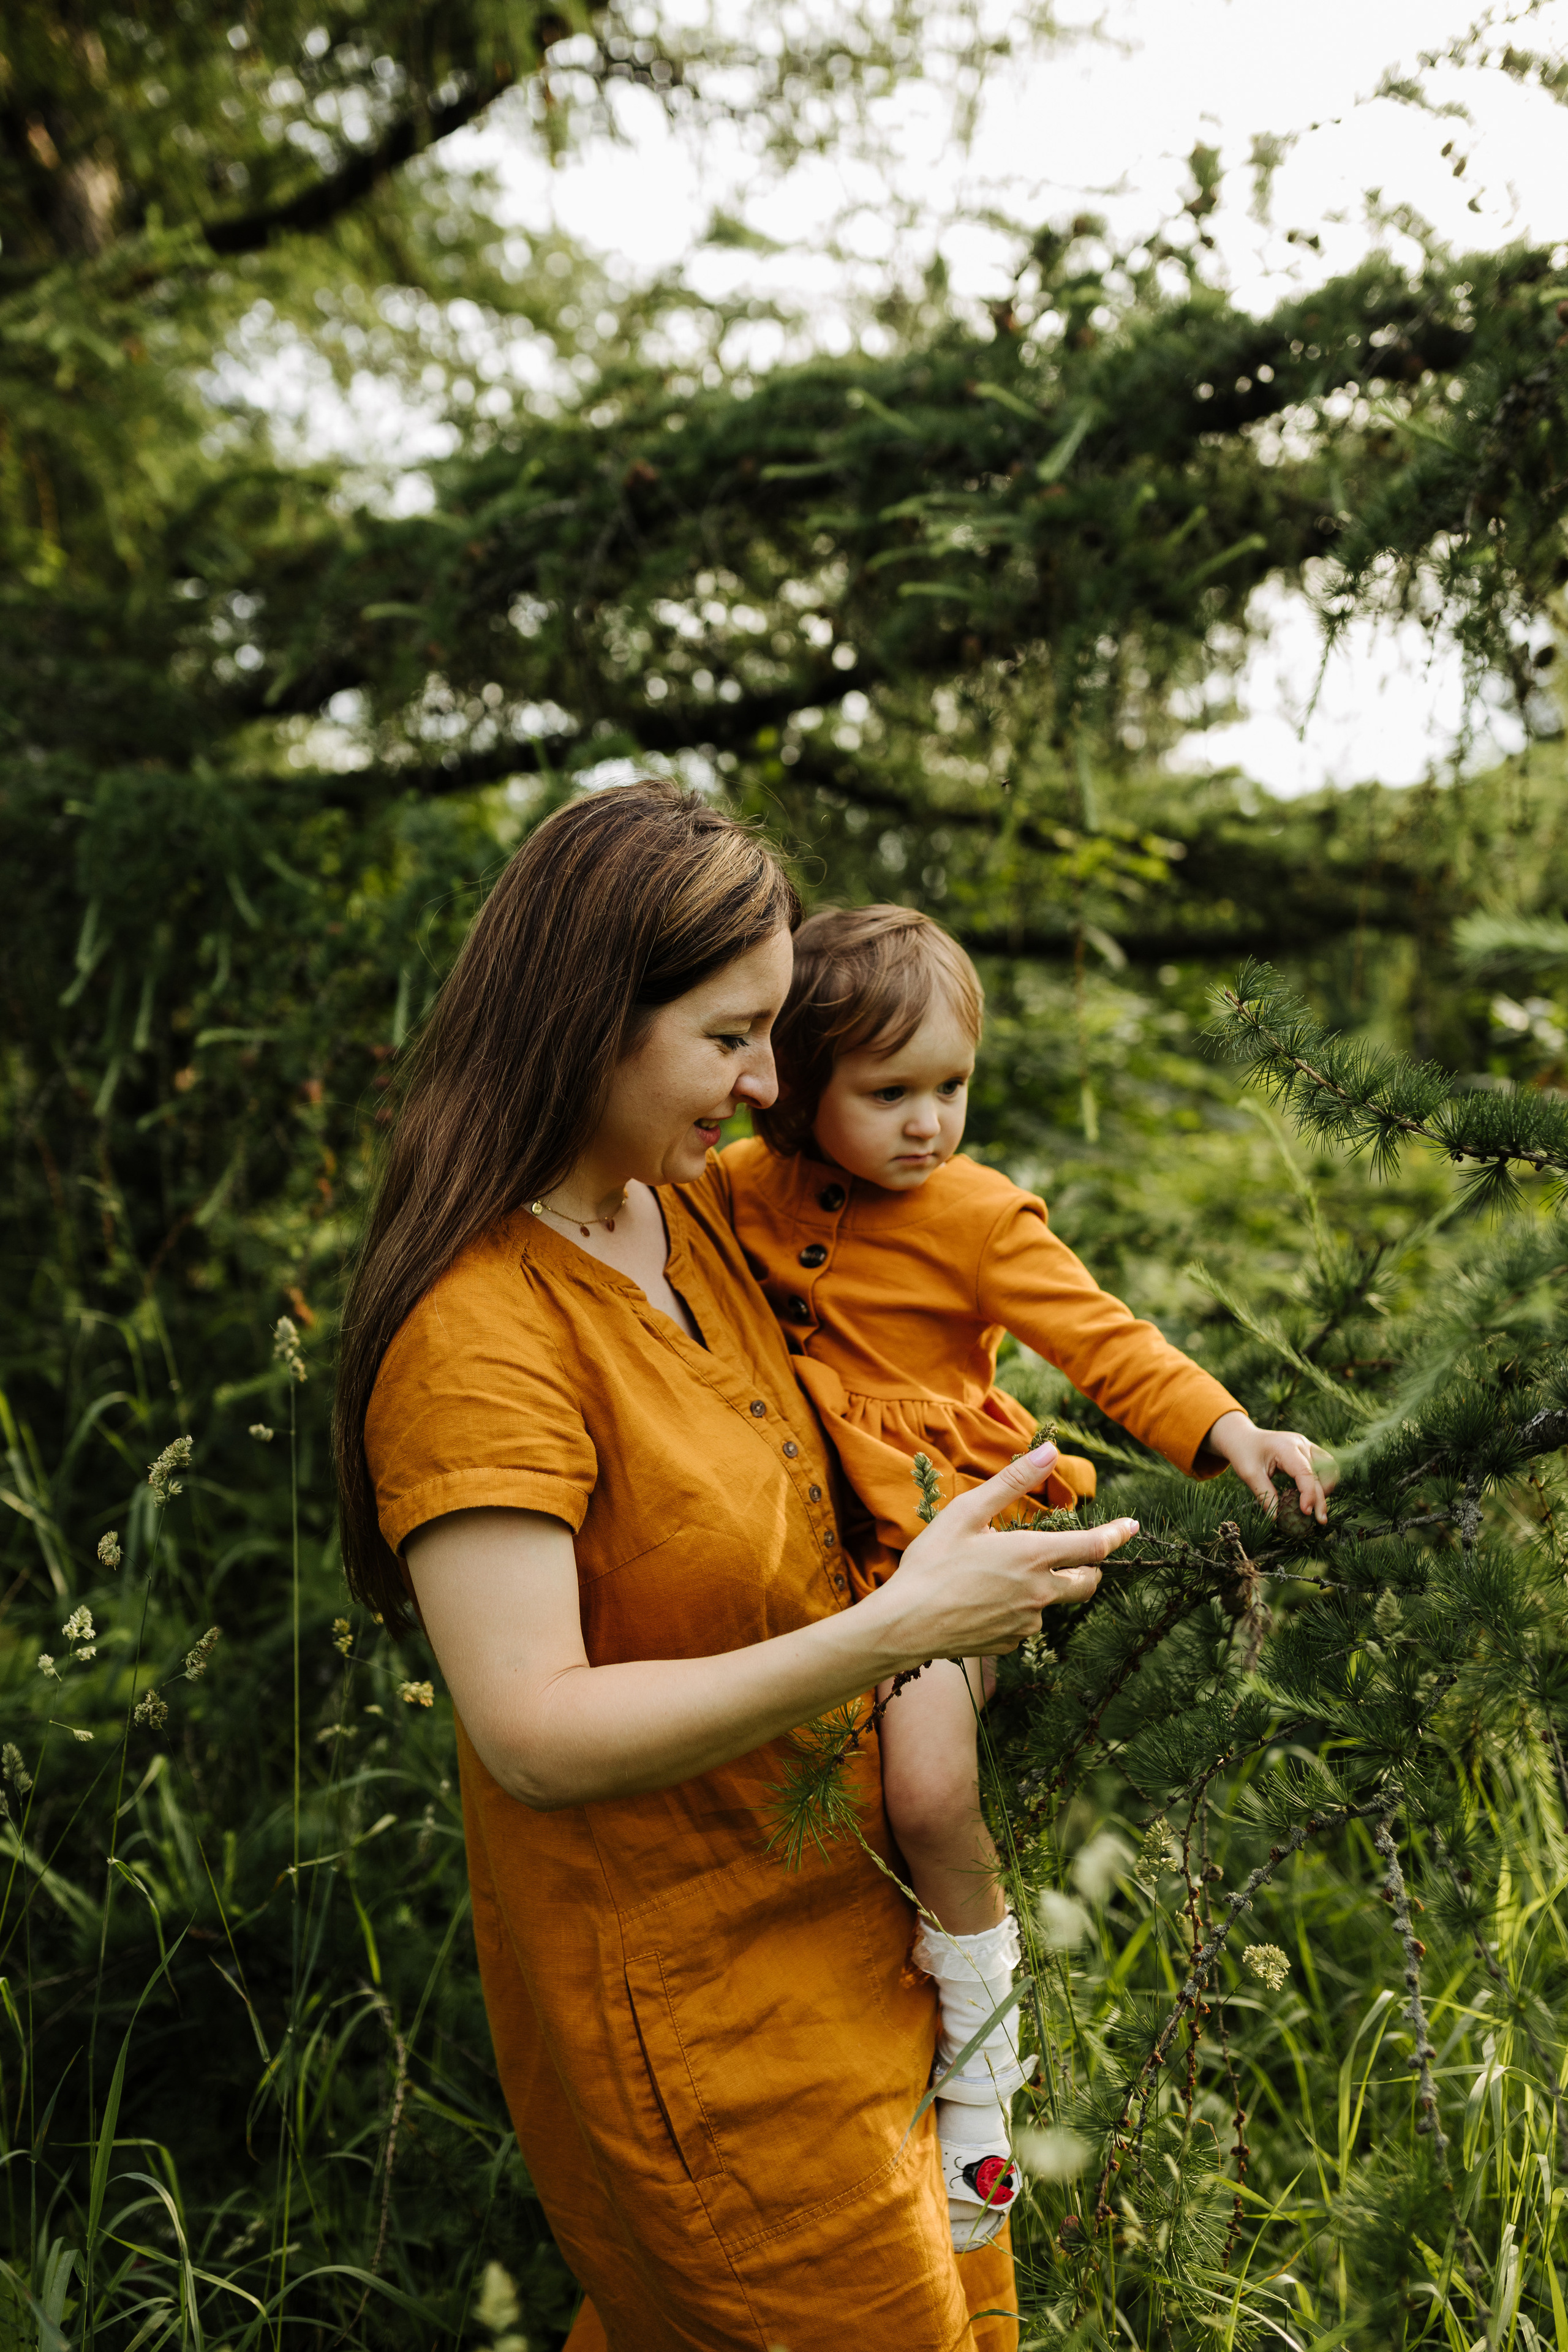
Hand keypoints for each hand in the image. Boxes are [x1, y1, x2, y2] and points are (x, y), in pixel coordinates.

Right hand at [872, 1442, 1138, 1665]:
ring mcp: (1026, 1623)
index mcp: (1033, 1555)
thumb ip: (1013, 1481)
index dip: (1116, 1535)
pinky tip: (980, 1600)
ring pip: (1049, 1602)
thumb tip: (1051, 1451)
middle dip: (1087, 1568)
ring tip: (992, 1575)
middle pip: (1086, 1583)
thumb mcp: (968, 1512)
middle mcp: (1039, 1593)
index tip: (1131, 1527)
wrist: (904, 1624)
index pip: (1093, 1546)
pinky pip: (1023, 1623)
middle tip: (1071, 1555)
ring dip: (1039, 1587)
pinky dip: (1014, 1608)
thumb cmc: (932, 1562)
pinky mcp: (1009, 1643)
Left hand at [1205, 1411, 1331, 1523]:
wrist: (1243, 1438)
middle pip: (1321, 1473)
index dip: (1309, 1494)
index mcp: (1286, 1447)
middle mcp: (1301, 1444)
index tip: (1306, 1512)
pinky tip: (1314, 1496)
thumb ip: (1264, 1494)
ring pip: (1330, 1468)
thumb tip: (1276, 1518)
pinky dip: (1323, 1482)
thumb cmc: (1245, 1453)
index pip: (1305, 1472)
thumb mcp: (1249, 1474)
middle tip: (1320, 1521)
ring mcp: (1307, 1446)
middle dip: (1321, 1499)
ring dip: (1326, 1489)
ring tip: (1316, 1507)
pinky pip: (1325, 1467)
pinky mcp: (1309, 1451)